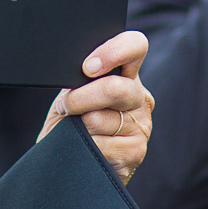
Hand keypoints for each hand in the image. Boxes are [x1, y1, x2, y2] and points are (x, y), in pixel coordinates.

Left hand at [39, 31, 151, 184]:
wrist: (70, 162)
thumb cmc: (71, 122)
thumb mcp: (72, 94)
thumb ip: (80, 80)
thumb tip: (74, 71)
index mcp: (125, 74)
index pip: (135, 46)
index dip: (113, 51)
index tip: (88, 67)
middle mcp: (139, 96)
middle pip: (114, 88)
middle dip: (80, 98)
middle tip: (67, 106)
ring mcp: (140, 124)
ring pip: (100, 119)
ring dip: (78, 125)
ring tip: (75, 129)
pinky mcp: (135, 151)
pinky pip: (101, 145)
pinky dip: (84, 146)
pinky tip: (85, 148)